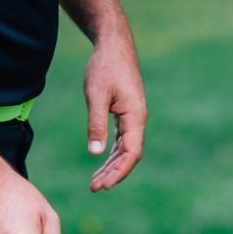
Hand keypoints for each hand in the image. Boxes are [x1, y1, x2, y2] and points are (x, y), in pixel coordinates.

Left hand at [83, 36, 145, 190]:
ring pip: (125, 150)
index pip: (131, 153)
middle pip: (129, 156)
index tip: (104, 185)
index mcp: (135, 117)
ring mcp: (133, 118)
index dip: (119, 171)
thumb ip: (96, 123)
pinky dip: (111, 154)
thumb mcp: (96, 94)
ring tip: (95, 182)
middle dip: (113, 174)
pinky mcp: (126, 115)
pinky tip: (101, 163)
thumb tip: (95, 153)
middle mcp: (138, 120)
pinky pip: (121, 141)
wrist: (114, 45)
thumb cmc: (105, 66)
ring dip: (111, 167)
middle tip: (94, 188)